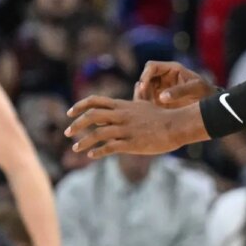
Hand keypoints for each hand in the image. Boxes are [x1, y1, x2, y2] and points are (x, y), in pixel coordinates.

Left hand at [65, 95, 202, 157]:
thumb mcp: (145, 104)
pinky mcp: (131, 143)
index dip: (79, 106)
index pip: (95, 101)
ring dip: (83, 142)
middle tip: (67, 133)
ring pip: (97, 134)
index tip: (69, 113)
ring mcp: (126, 129)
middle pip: (91, 116)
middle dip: (76, 125)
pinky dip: (98, 152)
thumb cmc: (162, 116)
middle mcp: (121, 115)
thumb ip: (134, 99)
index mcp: (122, 105)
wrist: (177, 125)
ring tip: (76, 148)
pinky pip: (109, 148)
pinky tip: (92, 156)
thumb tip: (133, 90)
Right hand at [134, 61, 216, 108]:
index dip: (145, 75)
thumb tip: (161, 97)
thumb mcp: (196, 89)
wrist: (210, 106)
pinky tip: (149, 112)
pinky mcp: (159, 100)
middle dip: (141, 88)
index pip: (151, 66)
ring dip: (142, 98)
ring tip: (146, 107)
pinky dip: (145, 106)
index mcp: (172, 69)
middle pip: (144, 78)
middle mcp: (163, 77)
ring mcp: (160, 89)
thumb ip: (179, 91)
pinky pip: (147, 101)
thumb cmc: (205, 92)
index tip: (143, 87)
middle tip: (142, 100)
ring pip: (143, 90)